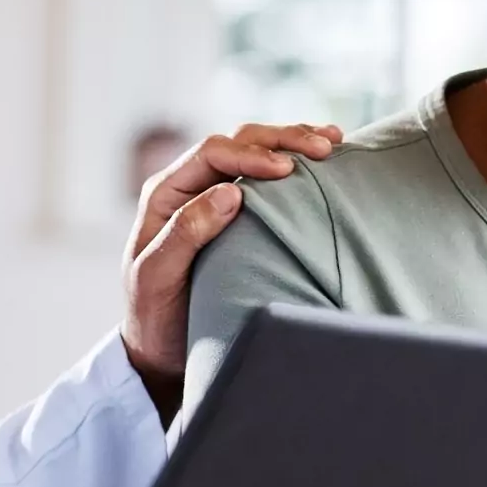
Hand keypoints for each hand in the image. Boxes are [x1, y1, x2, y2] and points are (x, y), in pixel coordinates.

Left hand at [120, 123, 340, 421]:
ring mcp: (212, 197)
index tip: (287, 169)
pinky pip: (264, 178)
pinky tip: (324, 163)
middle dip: (281, 140)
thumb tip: (231, 191)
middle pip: (238, 142)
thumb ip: (186, 232)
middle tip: (324, 147)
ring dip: (292, 142)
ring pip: (255, 151)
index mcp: (165, 193)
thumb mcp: (158, 276)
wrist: (158, 347)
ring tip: (333, 141)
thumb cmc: (153, 316)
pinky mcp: (235, 213)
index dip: (250, 155)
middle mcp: (188, 186)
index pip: (211, 153)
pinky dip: (293, 164)